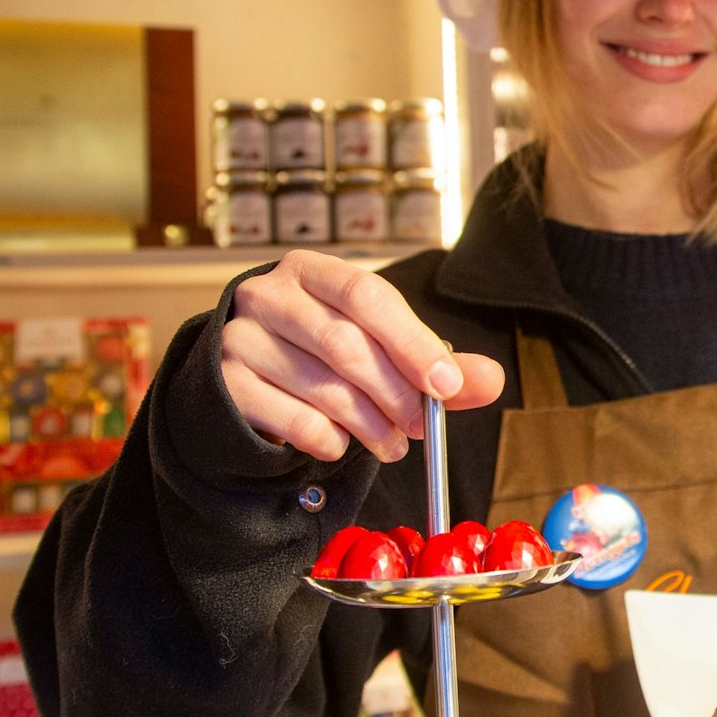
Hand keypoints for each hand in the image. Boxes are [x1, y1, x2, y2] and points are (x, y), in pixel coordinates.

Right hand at [221, 250, 504, 461]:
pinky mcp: (225, 383)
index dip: (411, 342)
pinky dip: (328, 440)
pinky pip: (291, 419)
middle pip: (345, 345)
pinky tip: (341, 445)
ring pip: (322, 386)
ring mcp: (240, 337)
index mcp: (312, 271)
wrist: (245, 381)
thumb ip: (434, 363)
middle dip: (395, 394)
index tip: (446, 386)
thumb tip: (490, 380)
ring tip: (392, 444)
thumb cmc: (322, 356)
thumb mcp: (378, 347)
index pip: (366, 295)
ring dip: (370, 425)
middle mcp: (268, 294)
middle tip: (420, 427)